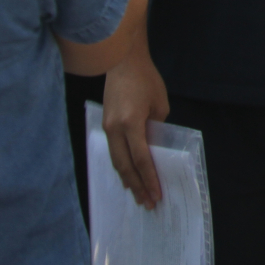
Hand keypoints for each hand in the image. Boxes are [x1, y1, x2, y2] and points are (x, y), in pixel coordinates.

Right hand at [103, 50, 171, 208]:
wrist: (122, 61)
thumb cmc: (146, 79)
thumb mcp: (159, 105)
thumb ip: (156, 130)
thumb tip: (154, 148)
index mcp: (130, 123)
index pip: (141, 159)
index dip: (149, 179)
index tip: (157, 194)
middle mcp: (115, 129)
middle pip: (125, 166)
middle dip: (137, 186)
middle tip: (148, 203)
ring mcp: (107, 127)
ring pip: (116, 161)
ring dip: (128, 180)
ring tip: (138, 195)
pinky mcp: (105, 124)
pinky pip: (114, 151)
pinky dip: (122, 166)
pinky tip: (128, 176)